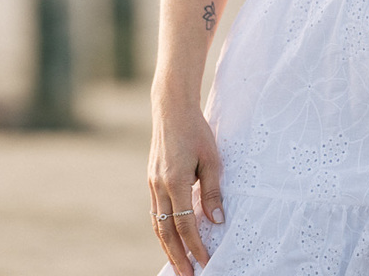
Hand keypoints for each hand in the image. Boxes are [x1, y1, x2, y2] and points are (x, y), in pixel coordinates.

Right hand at [148, 104, 224, 272]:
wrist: (172, 108)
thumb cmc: (196, 131)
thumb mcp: (211, 159)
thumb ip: (212, 192)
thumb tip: (217, 221)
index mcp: (175, 181)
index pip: (185, 223)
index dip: (195, 246)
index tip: (206, 261)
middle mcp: (159, 186)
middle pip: (166, 231)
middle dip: (177, 256)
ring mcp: (152, 184)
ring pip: (157, 224)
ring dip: (167, 247)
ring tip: (178, 265)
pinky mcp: (151, 180)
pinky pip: (155, 212)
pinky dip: (162, 230)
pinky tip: (170, 239)